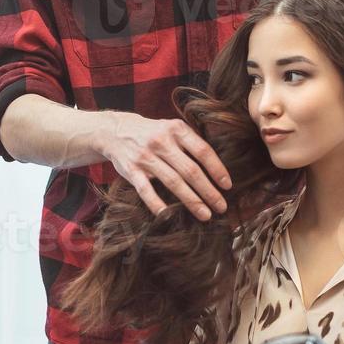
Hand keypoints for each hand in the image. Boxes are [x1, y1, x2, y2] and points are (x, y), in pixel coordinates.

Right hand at [97, 113, 231, 220]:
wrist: (115, 131)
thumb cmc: (153, 133)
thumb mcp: (172, 128)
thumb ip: (191, 142)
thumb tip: (217, 168)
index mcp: (176, 129)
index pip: (202, 151)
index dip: (217, 169)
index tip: (227, 186)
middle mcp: (161, 141)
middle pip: (190, 170)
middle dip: (208, 191)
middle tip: (221, 207)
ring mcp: (145, 156)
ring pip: (173, 182)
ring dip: (191, 201)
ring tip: (205, 215)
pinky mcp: (131, 170)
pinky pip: (146, 190)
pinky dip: (157, 204)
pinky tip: (168, 215)